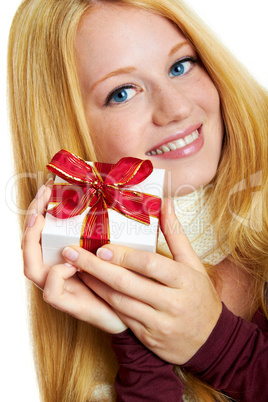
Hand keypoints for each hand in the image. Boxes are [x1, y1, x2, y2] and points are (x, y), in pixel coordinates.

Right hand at [22, 181, 125, 333]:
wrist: (131, 310)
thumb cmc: (122, 276)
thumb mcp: (114, 246)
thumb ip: (107, 228)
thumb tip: (113, 195)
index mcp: (63, 255)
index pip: (41, 231)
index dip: (40, 208)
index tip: (50, 185)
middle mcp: (55, 268)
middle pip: (29, 244)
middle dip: (32, 216)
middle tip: (44, 193)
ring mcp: (59, 286)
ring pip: (31, 266)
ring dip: (32, 239)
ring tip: (41, 218)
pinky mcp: (68, 304)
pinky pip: (51, 291)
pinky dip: (57, 275)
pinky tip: (71, 263)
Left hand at [62, 199, 221, 364]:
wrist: (209, 340)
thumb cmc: (200, 295)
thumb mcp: (193, 264)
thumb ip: (175, 234)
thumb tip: (164, 202)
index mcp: (184, 280)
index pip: (150, 265)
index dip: (124, 256)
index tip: (101, 247)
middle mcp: (171, 303)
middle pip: (128, 284)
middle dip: (97, 268)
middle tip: (73, 254)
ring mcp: (158, 323)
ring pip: (120, 302)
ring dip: (95, 285)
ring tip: (76, 268)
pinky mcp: (148, 337)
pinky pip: (121, 318)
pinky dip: (104, 301)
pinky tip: (91, 288)